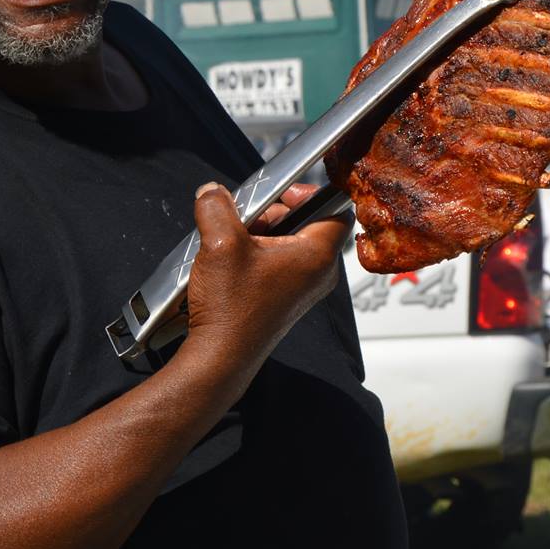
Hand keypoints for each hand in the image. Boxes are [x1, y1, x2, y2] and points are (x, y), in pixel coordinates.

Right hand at [180, 182, 348, 382]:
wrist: (221, 357)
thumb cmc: (231, 308)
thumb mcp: (220, 244)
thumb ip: (217, 207)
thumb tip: (213, 192)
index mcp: (317, 256)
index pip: (336, 209)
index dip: (311, 193)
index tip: (281, 193)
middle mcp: (318, 273)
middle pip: (309, 223)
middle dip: (276, 213)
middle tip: (248, 217)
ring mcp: (304, 288)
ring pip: (291, 243)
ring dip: (263, 233)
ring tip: (235, 241)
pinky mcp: (287, 299)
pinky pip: (281, 263)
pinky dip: (259, 254)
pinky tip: (233, 261)